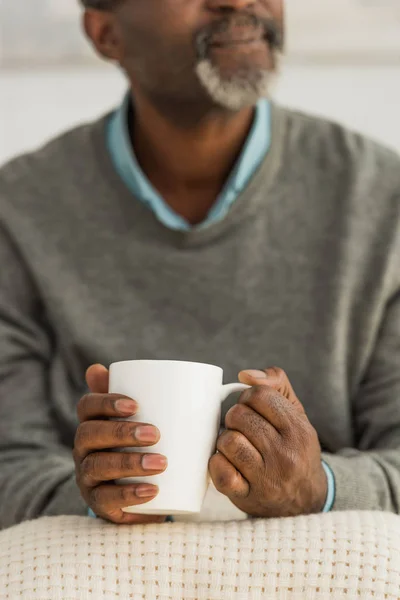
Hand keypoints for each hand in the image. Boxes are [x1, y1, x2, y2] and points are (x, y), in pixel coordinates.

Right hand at [74, 364, 167, 524]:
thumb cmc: (143, 442)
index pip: (87, 406)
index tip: (136, 405)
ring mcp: (87, 476)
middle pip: (90, 435)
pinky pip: (106, 499)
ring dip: (128, 463)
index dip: (106, 402)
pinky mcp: (98, 503)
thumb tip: (100, 367)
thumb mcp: (142, 417)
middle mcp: (83, 447)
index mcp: (92, 421)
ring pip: (97, 466)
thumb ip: (138, 389)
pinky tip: (152, 490)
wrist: (148, 489)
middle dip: (121, 432)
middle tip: (155, 434)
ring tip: (161, 463)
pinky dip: (129, 494)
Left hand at [209, 367, 327, 517]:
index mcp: (298, 430)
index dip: (248, 397)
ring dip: (225, 440)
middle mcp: (285, 454)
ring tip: (235, 445)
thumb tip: (245, 375)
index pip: (260, 395)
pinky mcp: (247, 496)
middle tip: (241, 427)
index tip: (251, 408)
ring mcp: (267, 478)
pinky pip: (220, 472)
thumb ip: (276, 384)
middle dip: (234, 417)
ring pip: (227, 440)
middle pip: (239, 415)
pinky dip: (217, 464)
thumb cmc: (295, 448)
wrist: (306, 501)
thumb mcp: (297, 413)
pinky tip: (227, 463)